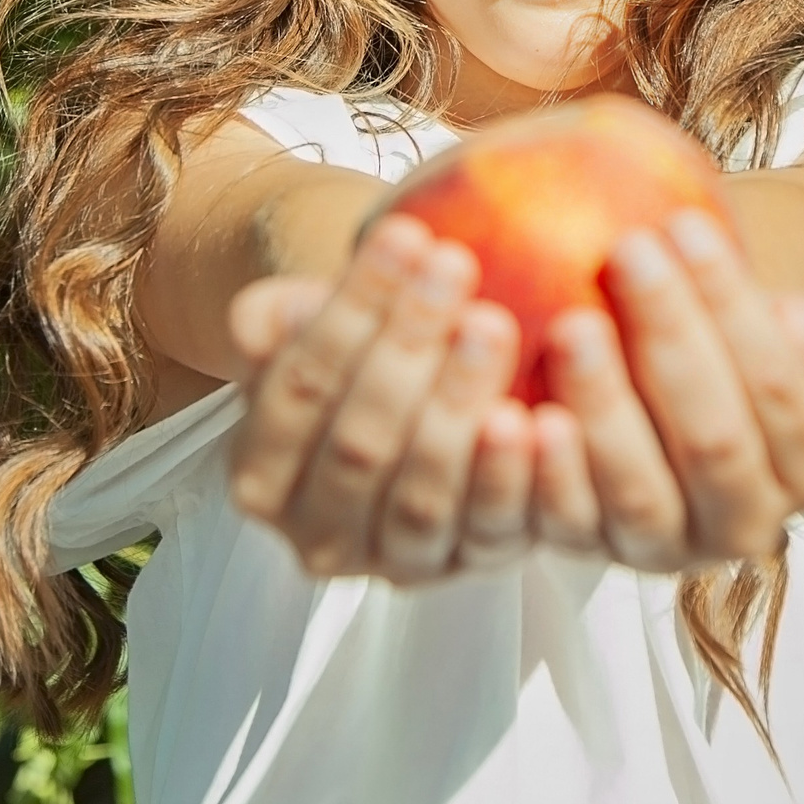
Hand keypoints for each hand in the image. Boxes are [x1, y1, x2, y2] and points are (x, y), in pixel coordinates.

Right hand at [225, 216, 535, 581]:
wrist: (420, 399)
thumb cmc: (360, 356)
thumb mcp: (306, 330)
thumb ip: (276, 322)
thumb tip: (269, 317)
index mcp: (261, 475)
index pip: (297, 391)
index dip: (347, 315)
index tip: (403, 237)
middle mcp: (320, 537)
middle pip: (360, 443)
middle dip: (407, 345)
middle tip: (455, 264)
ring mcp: (398, 562)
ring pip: (423, 495)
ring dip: (458, 404)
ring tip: (493, 324)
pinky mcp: (472, 566)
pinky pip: (494, 531)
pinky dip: (514, 476)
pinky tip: (541, 415)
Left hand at [532, 210, 803, 570]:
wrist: (660, 397)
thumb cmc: (721, 349)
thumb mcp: (783, 334)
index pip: (778, 386)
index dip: (735, 307)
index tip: (686, 226)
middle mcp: (746, 521)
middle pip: (715, 437)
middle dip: (672, 341)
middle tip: (627, 254)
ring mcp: (667, 548)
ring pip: (641, 491)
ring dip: (606, 407)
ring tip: (572, 327)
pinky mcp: (591, 554)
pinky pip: (568, 524)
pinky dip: (547, 474)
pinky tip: (519, 415)